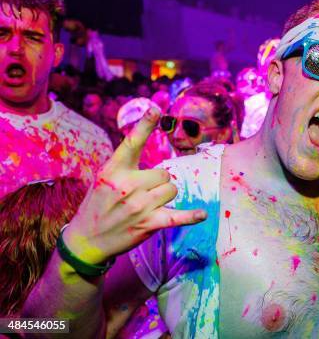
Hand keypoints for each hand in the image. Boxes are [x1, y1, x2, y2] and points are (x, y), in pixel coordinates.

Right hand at [63, 107, 206, 264]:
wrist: (86, 239)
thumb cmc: (98, 204)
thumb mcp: (105, 178)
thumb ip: (126, 165)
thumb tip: (151, 152)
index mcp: (114, 170)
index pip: (132, 143)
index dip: (144, 125)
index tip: (155, 109)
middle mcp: (127, 185)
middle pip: (164, 173)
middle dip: (159, 182)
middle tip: (142, 194)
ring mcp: (139, 205)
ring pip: (172, 190)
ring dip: (165, 196)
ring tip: (148, 206)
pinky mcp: (149, 223)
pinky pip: (177, 216)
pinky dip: (190, 216)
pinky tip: (202, 214)